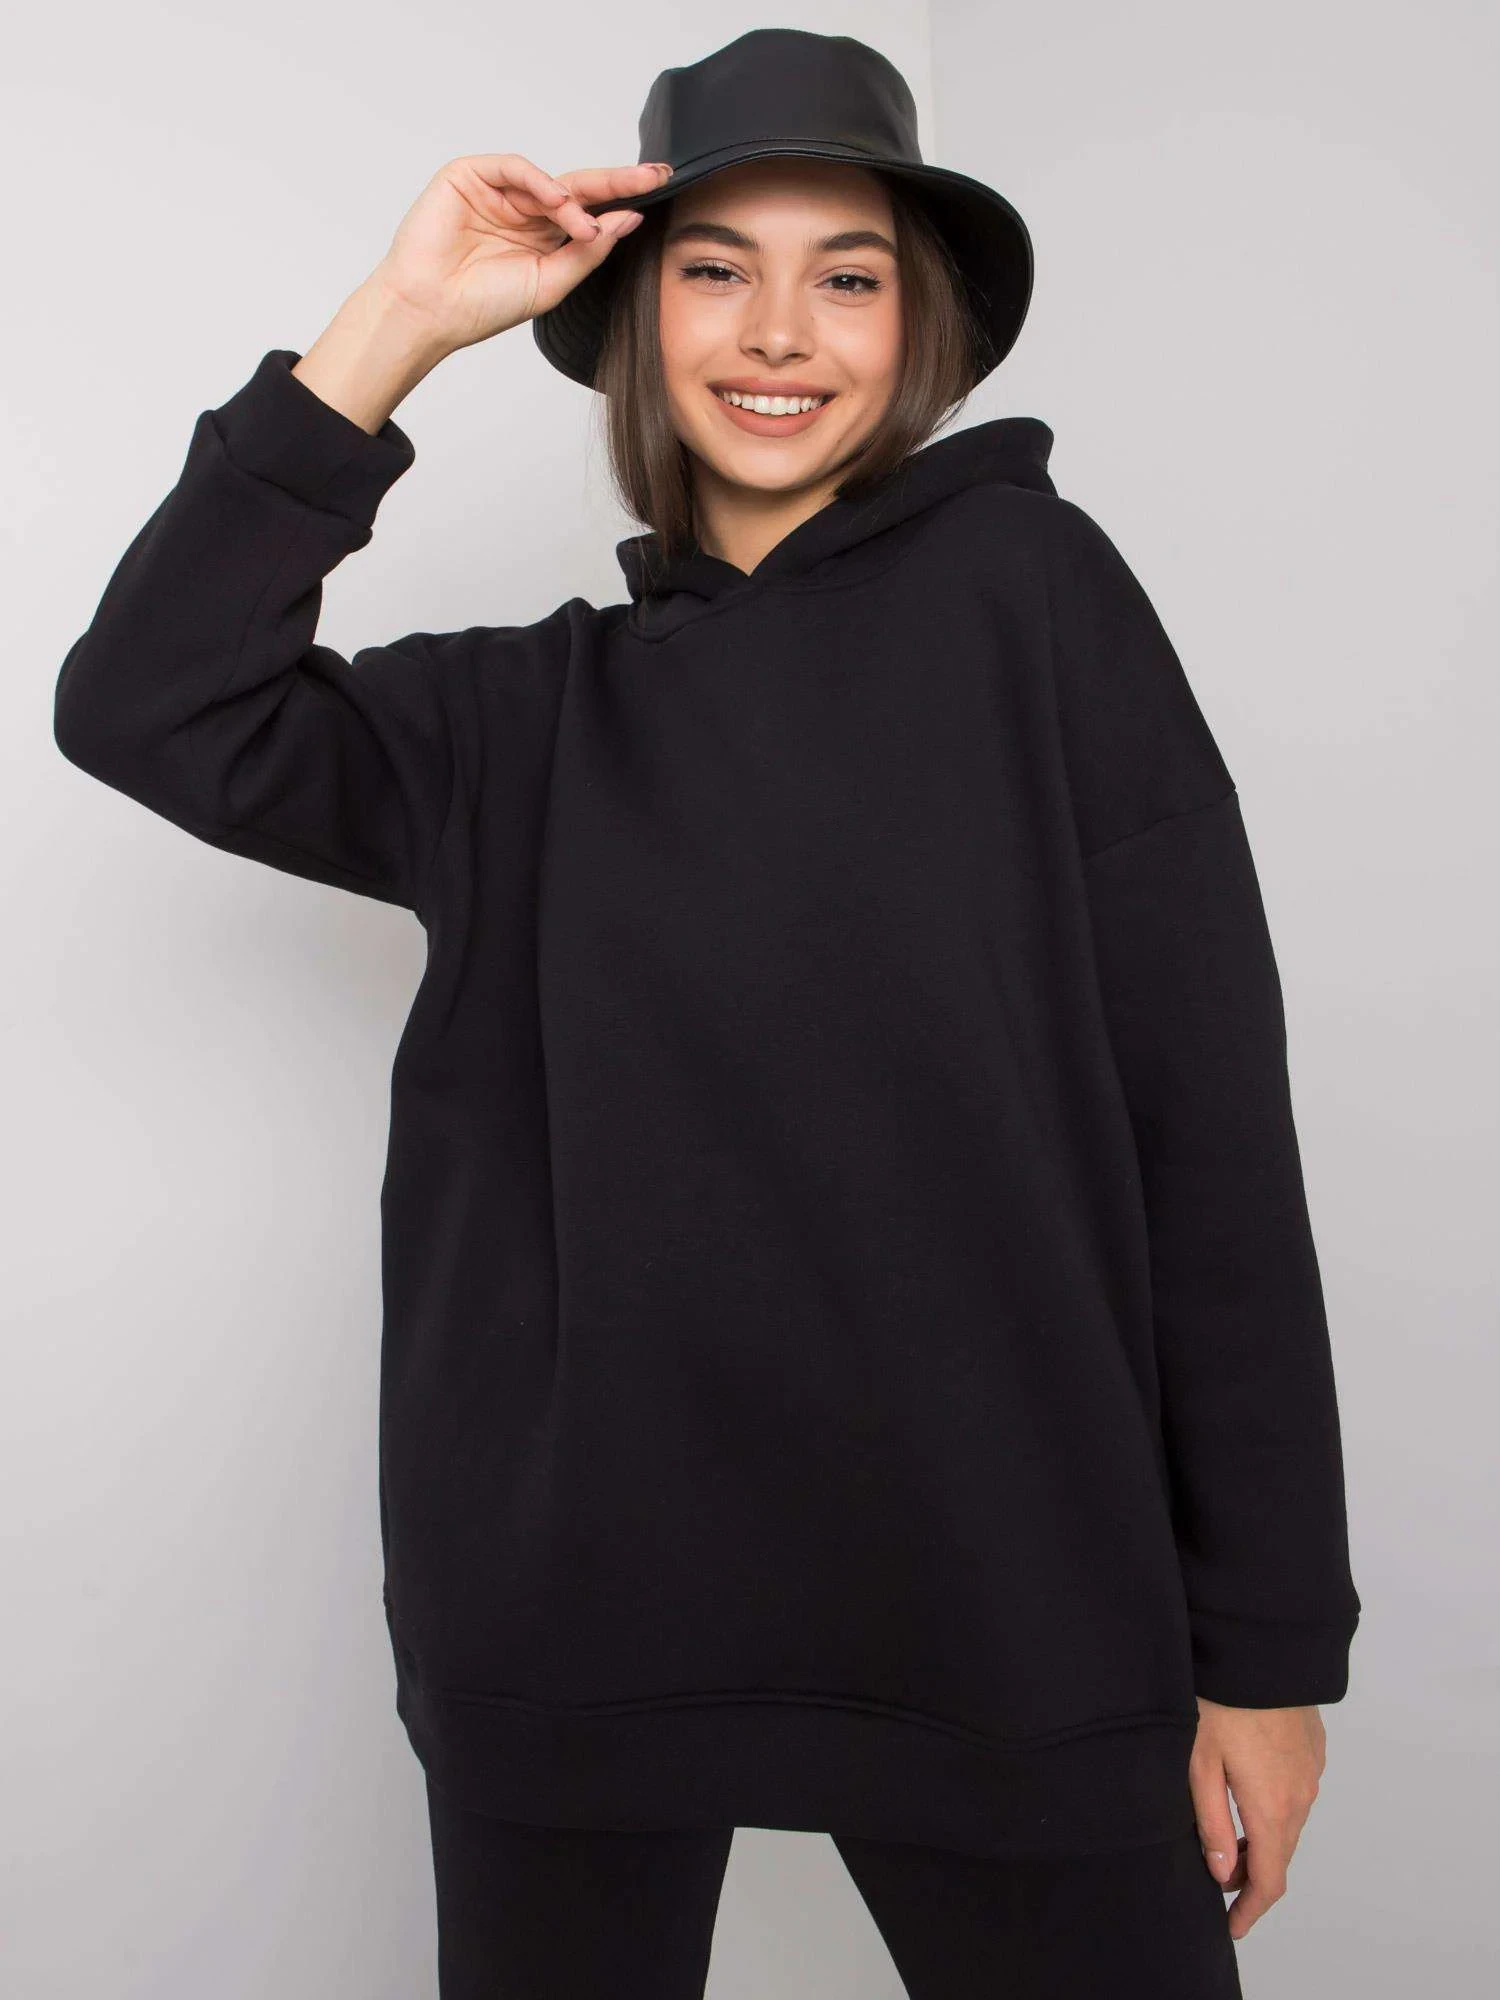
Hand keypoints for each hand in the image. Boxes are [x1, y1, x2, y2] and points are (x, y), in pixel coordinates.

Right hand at [371, 152, 674, 355]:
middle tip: (652, 176)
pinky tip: (557, 200)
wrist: (430, 310)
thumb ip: (588, 252)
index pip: (591, 214)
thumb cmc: (483, 306)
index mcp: (544, 240)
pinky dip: (539, 180)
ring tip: (585, 225)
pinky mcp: (469, 176)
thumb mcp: (551, 283)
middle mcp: (524, 213)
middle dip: (617, 181)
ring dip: (574, 201)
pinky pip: (513, 167)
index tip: (660, 191)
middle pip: (579, 189)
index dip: (623, 201)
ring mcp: (498, 192)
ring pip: (549, 181)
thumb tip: (628, 220)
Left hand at [1189, 1697, 1326, 1939]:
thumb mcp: (1201, 1764)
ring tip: (1229, 1839)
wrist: (1259, 1649)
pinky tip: (1248, 1794)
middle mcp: (1301, 1796)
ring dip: (1263, 1841)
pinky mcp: (1313, 1750)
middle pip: (1280, 1855)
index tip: (1232, 1926)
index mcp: (1272, 1807)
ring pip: (1289, 1825)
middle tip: (1219, 1880)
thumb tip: (1223, 1874)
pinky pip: (1296, 1795)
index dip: (1250, 1910)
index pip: (1269, 1880)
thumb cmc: (1221, 1702)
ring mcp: (1311, 1772)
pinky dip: (1275, 1810)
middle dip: (1252, 1875)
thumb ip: (1212, 1824)